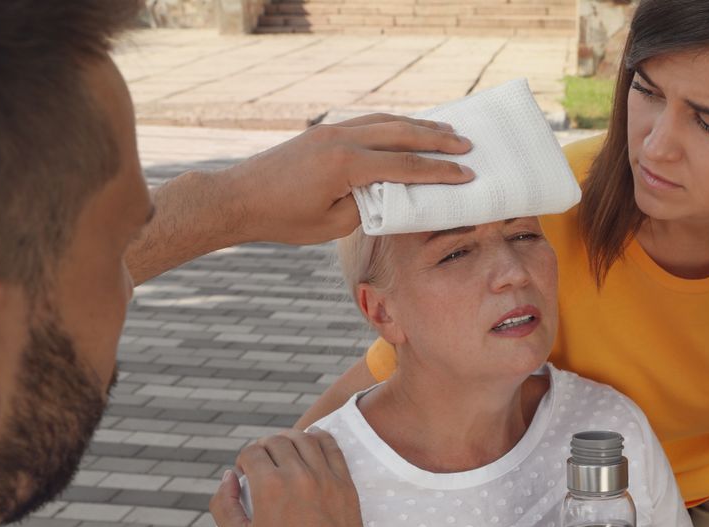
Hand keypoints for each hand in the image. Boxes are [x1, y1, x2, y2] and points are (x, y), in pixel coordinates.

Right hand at [210, 429, 366, 526]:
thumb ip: (223, 504)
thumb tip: (229, 476)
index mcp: (270, 487)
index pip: (252, 452)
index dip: (243, 461)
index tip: (244, 474)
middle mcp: (300, 476)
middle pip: (277, 441)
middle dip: (263, 448)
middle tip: (261, 464)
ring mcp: (327, 479)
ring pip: (305, 439)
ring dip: (289, 440)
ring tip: (283, 454)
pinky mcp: (346, 485)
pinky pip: (333, 448)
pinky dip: (319, 439)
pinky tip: (310, 444)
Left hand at [218, 113, 473, 245]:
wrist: (240, 198)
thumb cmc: (284, 219)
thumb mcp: (334, 223)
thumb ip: (368, 204)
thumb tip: (394, 192)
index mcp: (346, 164)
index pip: (405, 166)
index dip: (439, 171)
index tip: (466, 174)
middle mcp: (341, 138)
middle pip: (402, 134)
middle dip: (438, 139)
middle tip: (467, 144)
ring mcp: (331, 130)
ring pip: (386, 121)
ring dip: (419, 125)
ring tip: (447, 129)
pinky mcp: (324, 131)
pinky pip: (368, 121)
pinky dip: (394, 123)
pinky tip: (408, 127)